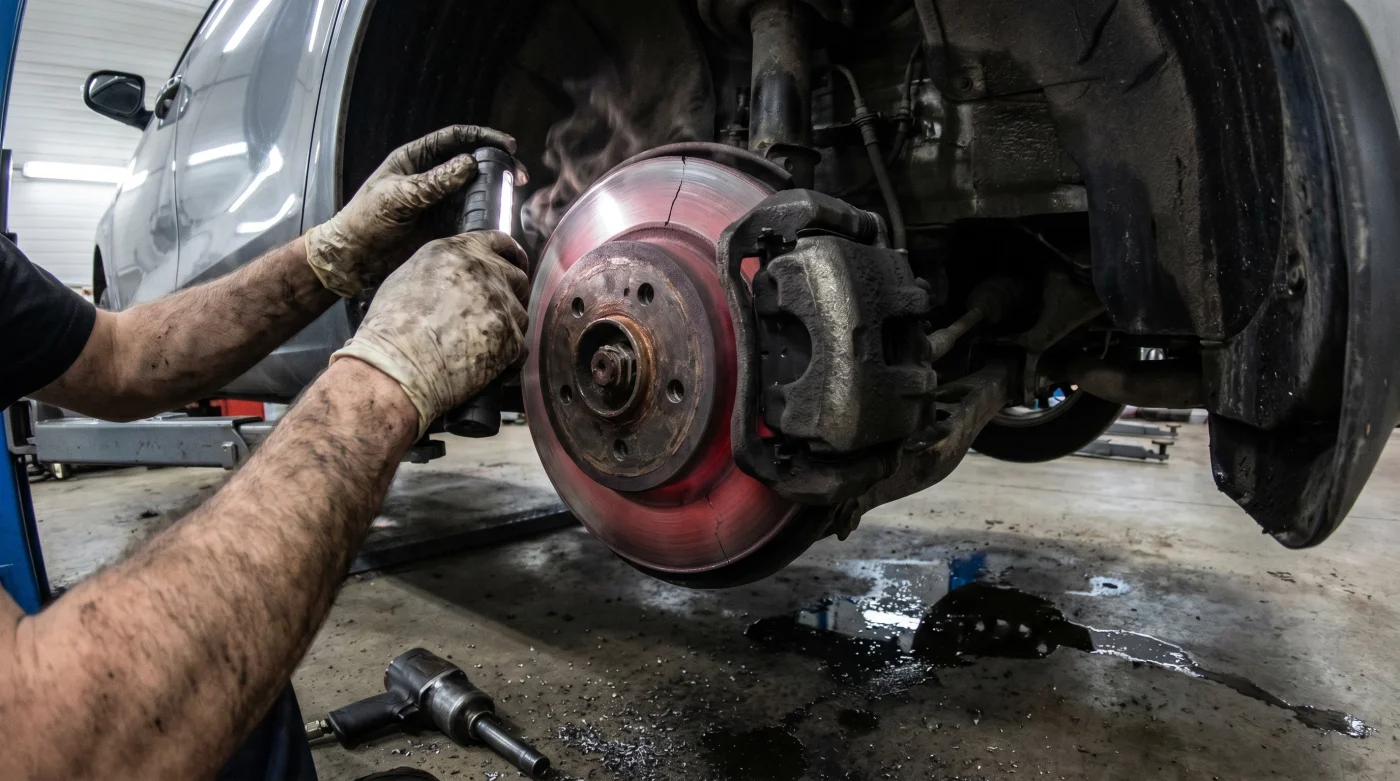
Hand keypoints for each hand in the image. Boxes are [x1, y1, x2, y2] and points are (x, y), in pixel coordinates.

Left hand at [305, 125, 526, 296]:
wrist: (353, 258)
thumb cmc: (364, 220)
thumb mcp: (398, 196)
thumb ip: (433, 182)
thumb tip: (469, 164)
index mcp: (416, 159)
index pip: (455, 139)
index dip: (483, 138)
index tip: (507, 146)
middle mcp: (431, 177)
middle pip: (471, 163)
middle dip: (497, 165)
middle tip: (518, 175)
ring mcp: (438, 202)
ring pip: (474, 191)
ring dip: (495, 192)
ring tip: (513, 197)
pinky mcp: (442, 226)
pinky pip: (470, 217)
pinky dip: (486, 217)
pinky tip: (499, 220)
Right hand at [330, 232, 529, 435]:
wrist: (396, 368)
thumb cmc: (390, 330)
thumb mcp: (408, 278)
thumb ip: (443, 270)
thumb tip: (459, 279)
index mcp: (456, 251)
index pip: (498, 242)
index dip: (510, 255)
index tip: (515, 264)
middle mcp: (484, 271)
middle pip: (516, 278)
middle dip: (511, 294)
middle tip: (495, 314)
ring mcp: (501, 304)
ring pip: (520, 314)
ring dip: (506, 328)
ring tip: (477, 347)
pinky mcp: (512, 338)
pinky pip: (520, 349)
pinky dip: (507, 361)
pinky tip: (486, 369)